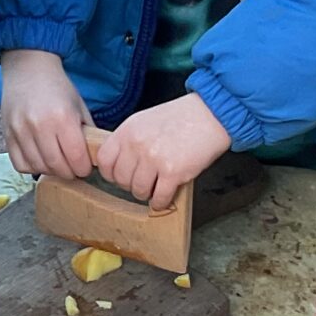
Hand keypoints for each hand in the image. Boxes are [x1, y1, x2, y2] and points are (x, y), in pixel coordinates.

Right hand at [1, 49, 94, 178]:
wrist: (28, 70)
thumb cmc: (57, 87)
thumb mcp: (79, 106)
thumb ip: (88, 132)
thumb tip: (94, 158)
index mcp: (63, 118)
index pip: (76, 158)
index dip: (84, 168)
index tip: (85, 166)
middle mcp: (40, 126)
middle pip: (58, 167)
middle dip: (69, 172)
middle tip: (73, 167)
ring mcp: (21, 131)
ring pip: (39, 167)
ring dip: (51, 170)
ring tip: (57, 162)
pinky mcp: (8, 135)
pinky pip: (20, 164)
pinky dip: (31, 166)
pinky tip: (40, 158)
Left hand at [98, 94, 231, 207]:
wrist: (211, 114)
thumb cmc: (181, 118)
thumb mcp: (145, 121)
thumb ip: (129, 140)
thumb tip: (118, 163)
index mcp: (128, 131)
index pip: (104, 160)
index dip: (111, 173)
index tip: (120, 176)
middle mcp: (137, 145)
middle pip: (121, 180)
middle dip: (131, 185)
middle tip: (143, 182)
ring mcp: (154, 159)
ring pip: (138, 191)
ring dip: (147, 194)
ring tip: (156, 187)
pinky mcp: (173, 172)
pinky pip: (159, 198)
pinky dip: (161, 201)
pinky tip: (165, 197)